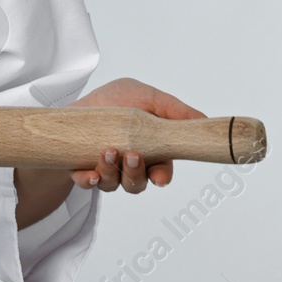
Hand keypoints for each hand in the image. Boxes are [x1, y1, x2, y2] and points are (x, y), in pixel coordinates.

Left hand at [67, 77, 205, 192]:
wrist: (78, 105)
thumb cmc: (114, 100)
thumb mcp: (146, 97)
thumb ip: (174, 110)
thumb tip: (203, 120)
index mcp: (149, 152)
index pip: (161, 172)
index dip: (162, 176)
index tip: (159, 177)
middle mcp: (129, 166)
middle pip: (138, 183)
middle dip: (136, 174)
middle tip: (133, 156)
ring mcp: (106, 171)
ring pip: (113, 184)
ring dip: (112, 171)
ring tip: (108, 151)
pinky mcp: (82, 170)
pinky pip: (86, 183)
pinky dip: (89, 181)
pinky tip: (91, 174)